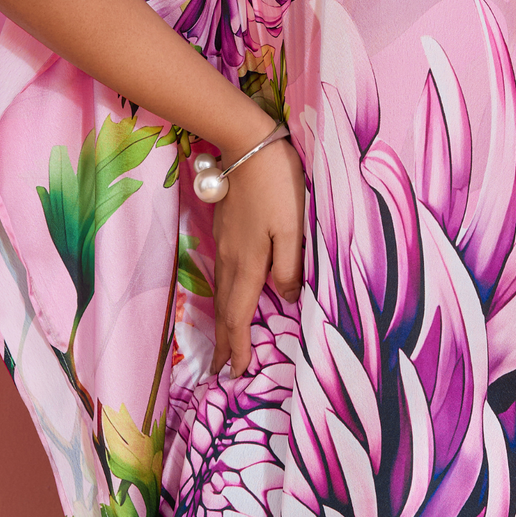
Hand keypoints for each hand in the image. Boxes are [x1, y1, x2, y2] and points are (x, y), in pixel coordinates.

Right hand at [210, 135, 304, 376]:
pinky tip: (231, 298)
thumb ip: (290, 266)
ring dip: (222, 321)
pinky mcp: (225, 230)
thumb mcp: (294, 227)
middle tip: (221, 371)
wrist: (246, 143)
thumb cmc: (278, 183)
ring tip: (223, 343)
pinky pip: (223, 275)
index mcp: (248, 263)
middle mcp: (231, 258)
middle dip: (223, 342)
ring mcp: (225, 243)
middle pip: (225, 309)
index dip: (237, 346)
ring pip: (222, 292)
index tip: (235, 373)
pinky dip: (225, 297)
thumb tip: (285, 297)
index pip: (239, 315)